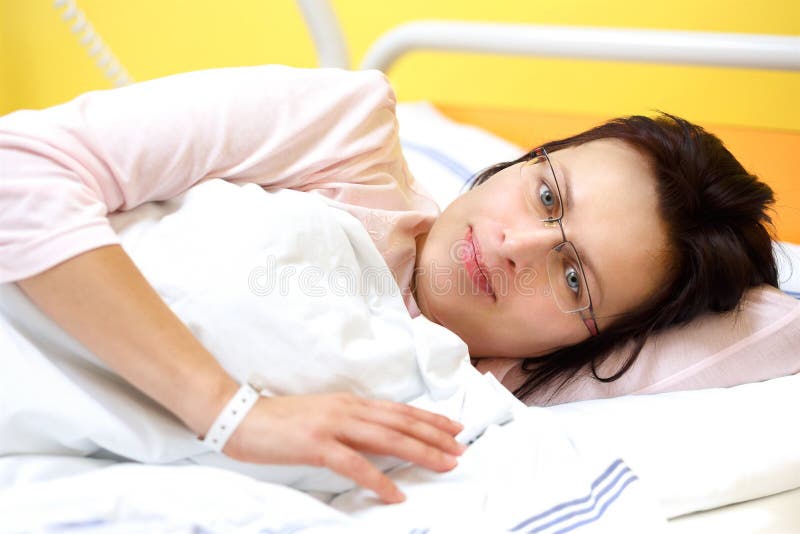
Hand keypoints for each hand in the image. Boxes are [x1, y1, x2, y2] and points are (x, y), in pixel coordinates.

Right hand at [222, 392, 465, 503]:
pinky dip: (378, 480)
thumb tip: (381, 436)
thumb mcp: (324, 415)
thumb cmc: (282, 420)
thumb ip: (352, 423)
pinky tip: (395, 494)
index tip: (455, 428)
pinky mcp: (316, 445)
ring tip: (445, 465)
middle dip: (435, 436)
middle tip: (462, 449)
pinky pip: (355, 465)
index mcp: (350, 402)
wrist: (241, 416)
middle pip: (401, 423)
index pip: (399, 410)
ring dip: (420, 452)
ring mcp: (333, 426)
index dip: (429, 419)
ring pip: (388, 438)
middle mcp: (348, 409)